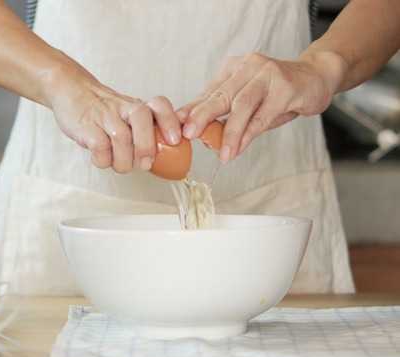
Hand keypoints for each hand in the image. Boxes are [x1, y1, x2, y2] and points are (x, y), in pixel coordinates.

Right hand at [47, 74, 181, 173]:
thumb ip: (143, 132)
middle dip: (147, 145)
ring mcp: (104, 116)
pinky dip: (103, 160)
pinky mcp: (86, 126)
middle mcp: (122, 108)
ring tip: (120, 166)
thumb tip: (163, 160)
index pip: (159, 105)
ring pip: (121, 137)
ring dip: (123, 160)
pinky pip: (99, 146)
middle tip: (146, 164)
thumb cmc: (103, 111)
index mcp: (136, 106)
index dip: (170, 122)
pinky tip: (102, 159)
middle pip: (141, 118)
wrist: (71, 91)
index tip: (175, 141)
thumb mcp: (126, 115)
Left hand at [176, 52, 340, 162]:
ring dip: (229, 132)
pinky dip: (249, 133)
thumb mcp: (247, 98)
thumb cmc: (277, 92)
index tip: (176, 126)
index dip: (192, 110)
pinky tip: (240, 147)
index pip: (208, 92)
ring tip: (221, 154)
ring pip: (242, 106)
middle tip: (188, 135)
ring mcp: (267, 75)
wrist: (317, 76)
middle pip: (221, 95)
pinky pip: (263, 115)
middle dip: (202, 116)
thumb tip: (198, 133)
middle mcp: (247, 67)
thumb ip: (225, 113)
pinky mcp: (285, 87)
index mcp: (233, 69)